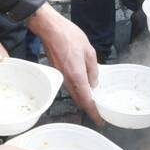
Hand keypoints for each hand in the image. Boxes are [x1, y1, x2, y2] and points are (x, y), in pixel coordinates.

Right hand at [26, 4, 102, 123]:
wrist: (49, 29)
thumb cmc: (69, 36)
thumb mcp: (89, 51)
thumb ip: (93, 69)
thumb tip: (94, 83)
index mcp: (77, 75)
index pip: (86, 100)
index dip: (93, 112)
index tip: (100, 120)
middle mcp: (67, 79)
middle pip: (79, 99)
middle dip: (88, 107)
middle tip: (99, 111)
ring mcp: (60, 76)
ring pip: (73, 92)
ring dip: (82, 97)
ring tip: (93, 98)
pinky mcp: (57, 71)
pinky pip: (68, 84)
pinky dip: (76, 88)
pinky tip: (82, 84)